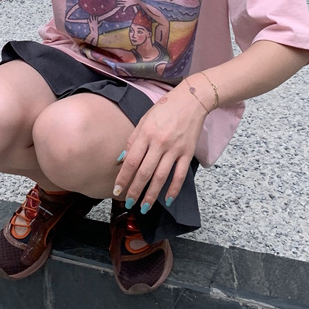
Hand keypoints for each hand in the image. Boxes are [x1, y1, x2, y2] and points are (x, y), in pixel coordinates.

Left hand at [113, 86, 206, 211]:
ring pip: (161, 177)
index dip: (123, 178)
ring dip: (151, 195)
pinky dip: (173, 189)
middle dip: (135, 191)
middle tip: (128, 203)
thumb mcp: (143, 120)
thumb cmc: (164, 109)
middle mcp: (159, 143)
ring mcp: (174, 149)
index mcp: (145, 134)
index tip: (116, 190)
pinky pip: (179, 175)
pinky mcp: (187, 153)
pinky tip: (167, 200)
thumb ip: (132, 140)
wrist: (191, 100)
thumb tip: (120, 160)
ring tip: (144, 207)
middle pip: (144, 172)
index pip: (131, 161)